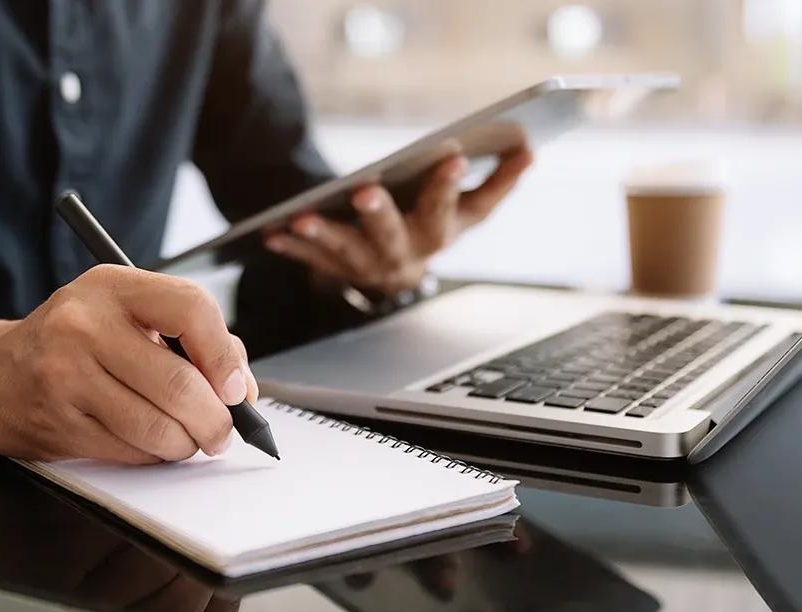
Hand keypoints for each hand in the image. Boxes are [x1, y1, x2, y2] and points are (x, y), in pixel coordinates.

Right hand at [0, 265, 257, 462]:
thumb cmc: (71, 344)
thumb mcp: (123, 315)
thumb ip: (187, 338)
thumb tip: (241, 388)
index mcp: (112, 286)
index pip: (190, 308)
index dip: (225, 354)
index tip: (236, 387)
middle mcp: (84, 324)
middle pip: (179, 383)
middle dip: (216, 420)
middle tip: (224, 432)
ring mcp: (65, 374)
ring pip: (158, 427)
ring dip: (186, 445)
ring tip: (188, 440)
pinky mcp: (56, 421)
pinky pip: (130, 452)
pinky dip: (153, 456)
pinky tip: (147, 444)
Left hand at [265, 145, 532, 296]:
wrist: (394, 275)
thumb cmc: (433, 224)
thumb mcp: (468, 208)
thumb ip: (499, 181)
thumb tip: (531, 146)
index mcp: (441, 232)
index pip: (453, 207)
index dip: (451, 184)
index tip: (454, 155)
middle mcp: (406, 254)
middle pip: (394, 234)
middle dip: (380, 212)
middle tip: (365, 190)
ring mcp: (368, 265)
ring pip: (345, 250)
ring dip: (323, 234)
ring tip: (301, 217)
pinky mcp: (335, 268)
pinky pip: (310, 259)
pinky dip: (291, 246)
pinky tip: (270, 232)